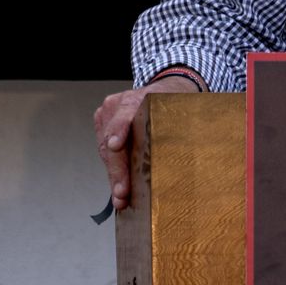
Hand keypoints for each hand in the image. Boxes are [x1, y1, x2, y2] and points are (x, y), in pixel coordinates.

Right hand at [95, 73, 202, 211]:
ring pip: (105, 149)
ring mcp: (107, 112)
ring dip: (114, 174)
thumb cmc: (174, 103)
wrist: (167, 87)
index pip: (125, 114)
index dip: (118, 130)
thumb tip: (183, 160)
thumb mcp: (182, 111)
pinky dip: (113, 168)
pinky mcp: (102, 121)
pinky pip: (104, 149)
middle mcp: (119, 103)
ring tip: (121, 196)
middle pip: (111, 140)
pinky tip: (120, 184)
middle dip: (117, 170)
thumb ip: (178, 130)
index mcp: (140, 98)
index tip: (115, 145)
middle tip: (122, 193)